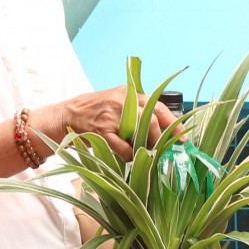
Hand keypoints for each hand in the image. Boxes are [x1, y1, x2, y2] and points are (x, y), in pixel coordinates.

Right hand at [36, 87, 174, 159]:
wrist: (66, 116)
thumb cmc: (95, 112)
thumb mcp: (117, 102)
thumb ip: (137, 110)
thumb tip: (163, 128)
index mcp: (129, 93)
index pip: (159, 106)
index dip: (173, 124)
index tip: (182, 138)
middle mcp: (122, 101)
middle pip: (151, 120)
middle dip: (158, 138)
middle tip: (158, 149)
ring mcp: (111, 116)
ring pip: (139, 134)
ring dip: (143, 147)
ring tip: (140, 151)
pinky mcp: (101, 131)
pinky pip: (123, 148)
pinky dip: (129, 155)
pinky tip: (127, 155)